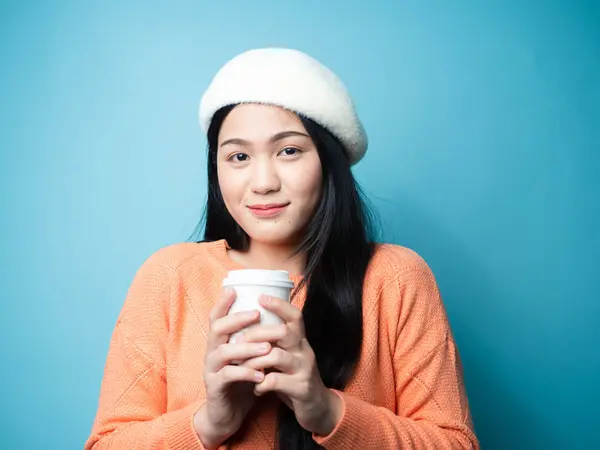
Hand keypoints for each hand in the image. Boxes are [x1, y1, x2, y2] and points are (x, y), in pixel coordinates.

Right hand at [194, 288, 272, 447]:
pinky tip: (261, 375)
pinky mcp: (215, 388)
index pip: (216, 318)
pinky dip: (245, 374)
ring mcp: (211, 370)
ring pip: (223, 353)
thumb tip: (273, 316)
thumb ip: (252, 339)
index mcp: (219, 343)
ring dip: (246, 348)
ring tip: (266, 347)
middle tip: (256, 314)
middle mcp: (212, 353)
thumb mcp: (246, 357)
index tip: (234, 289)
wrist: (227, 415)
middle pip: (217, 329)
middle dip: (237, 319)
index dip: (222, 303)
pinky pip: (228, 377)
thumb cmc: (240, 381)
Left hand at [240, 295, 342, 435]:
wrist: (318, 409)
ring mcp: (305, 370)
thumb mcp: (288, 358)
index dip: (279, 305)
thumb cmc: (295, 380)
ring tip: (241, 367)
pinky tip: (256, 389)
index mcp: (300, 342)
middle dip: (258, 333)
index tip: (260, 297)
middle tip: (239, 340)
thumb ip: (274, 344)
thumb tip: (247, 327)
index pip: (295, 316)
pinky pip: (276, 382)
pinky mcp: (302, 389)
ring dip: (253, 360)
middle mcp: (305, 352)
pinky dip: (261, 384)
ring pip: (277, 356)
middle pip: (284, 332)